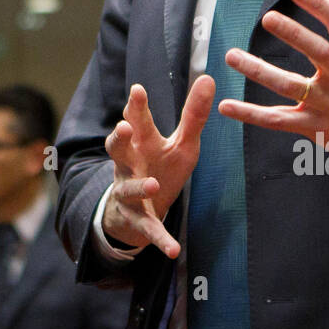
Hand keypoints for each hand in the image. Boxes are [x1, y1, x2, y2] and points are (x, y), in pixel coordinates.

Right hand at [101, 75, 213, 258]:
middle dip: (119, 138)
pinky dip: (160, 239)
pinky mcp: (139, 220)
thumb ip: (193, 114)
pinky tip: (173, 251)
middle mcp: (128, 164)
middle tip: (124, 127)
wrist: (138, 210)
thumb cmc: (160, 166)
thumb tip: (209, 77)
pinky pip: (149, 230)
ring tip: (154, 185)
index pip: (135, 120)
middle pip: (119, 149)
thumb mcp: (181, 142)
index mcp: (140, 143)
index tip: (137, 91)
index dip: (135, 106)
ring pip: (128, 188)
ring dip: (140, 186)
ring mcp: (130, 192)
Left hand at [217, 0, 328, 156]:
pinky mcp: (313, 126)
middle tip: (267, 18)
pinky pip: (277, 121)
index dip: (319, 5)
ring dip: (259, 71)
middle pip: (317, 52)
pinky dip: (251, 115)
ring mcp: (327, 103)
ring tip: (232, 56)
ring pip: (289, 86)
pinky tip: (226, 106)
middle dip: (293, 35)